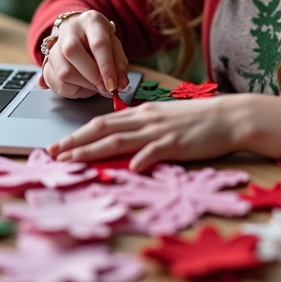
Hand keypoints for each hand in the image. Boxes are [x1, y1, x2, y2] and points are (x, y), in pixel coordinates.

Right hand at [37, 10, 129, 98]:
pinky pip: (55, 82)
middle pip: (73, 53)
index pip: (98, 44)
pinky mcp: (46, 61)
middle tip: (105, 89)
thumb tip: (121, 85)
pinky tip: (82, 85)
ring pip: (63, 71)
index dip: (106, 67)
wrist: (79, 33)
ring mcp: (54, 44)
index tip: (113, 86)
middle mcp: (69, 29)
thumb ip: (119, 65)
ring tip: (95, 86)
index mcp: (91, 21)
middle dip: (92, 77)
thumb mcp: (114, 46)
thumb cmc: (99, 40)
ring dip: (83, 85)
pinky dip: (71, 90)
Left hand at [46, 94, 280, 171]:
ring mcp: (160, 130)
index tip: (59, 144)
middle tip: (51, 153)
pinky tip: (128, 168)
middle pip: (103, 129)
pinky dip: (141, 159)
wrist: (229, 116)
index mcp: (142, 113)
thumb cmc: (199, 121)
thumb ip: (144, 129)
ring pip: (119, 140)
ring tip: (71, 160)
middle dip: (74, 141)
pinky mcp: (176, 142)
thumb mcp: (166, 120)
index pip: (103, 122)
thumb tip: (124, 143)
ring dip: (92, 150)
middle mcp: (146, 119)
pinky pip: (155, 151)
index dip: (79, 133)